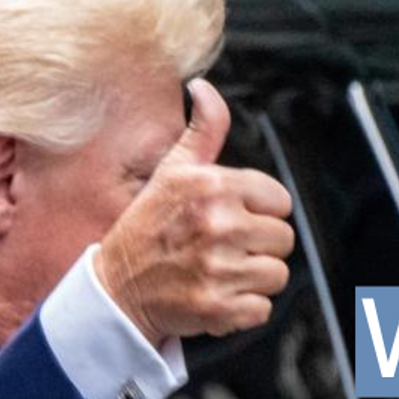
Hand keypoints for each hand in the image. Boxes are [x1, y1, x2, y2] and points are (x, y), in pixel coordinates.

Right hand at [95, 79, 295, 344]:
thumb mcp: (172, 171)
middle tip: (224, 249)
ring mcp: (217, 268)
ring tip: (221, 272)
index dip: (260, 213)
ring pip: (276, 275)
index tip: (233, 220)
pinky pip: (262, 308)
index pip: (280, 201)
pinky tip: (217, 295)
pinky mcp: (217, 307)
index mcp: (213, 186)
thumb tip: (203, 89)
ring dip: (253, 279)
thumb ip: (202, 130)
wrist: (115, 288)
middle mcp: (217, 224)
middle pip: (283, 239)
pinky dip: (243, 309)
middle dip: (259, 247)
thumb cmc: (147, 228)